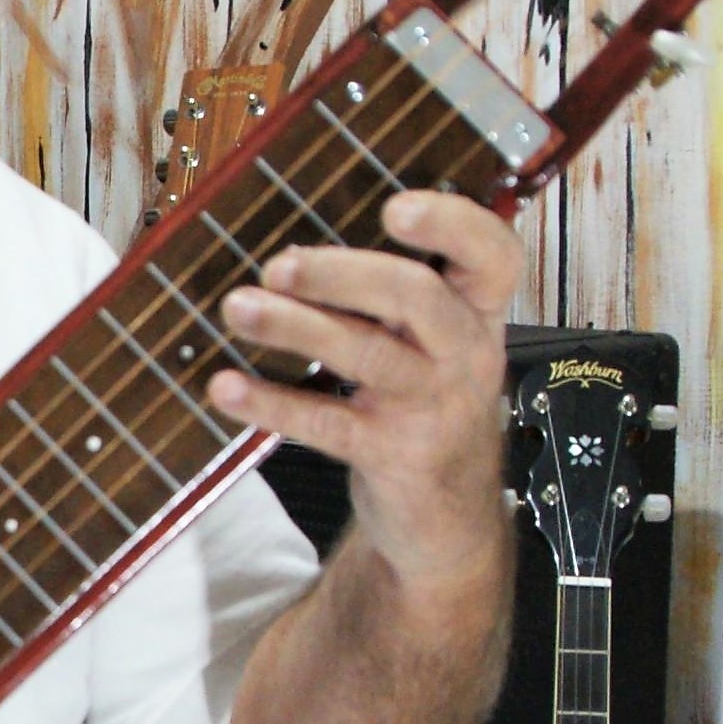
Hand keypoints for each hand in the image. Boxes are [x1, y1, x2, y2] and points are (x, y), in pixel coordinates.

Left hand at [208, 190, 521, 587]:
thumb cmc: (426, 406)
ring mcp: (432, 407)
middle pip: (416, 297)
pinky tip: (228, 387)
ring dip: (297, 328)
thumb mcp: (432, 344)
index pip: (494, 254)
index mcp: (476, 311)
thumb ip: (392, 294)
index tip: (396, 206)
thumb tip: (298, 241)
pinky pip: (328, 423)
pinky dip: (273, 403)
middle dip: (342, 274)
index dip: (453, 224)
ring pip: (368, 356)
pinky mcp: (394, 455)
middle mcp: (464, 353)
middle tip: (279, 265)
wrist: (446, 516)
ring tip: (240, 309)